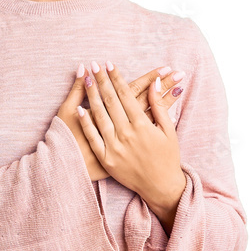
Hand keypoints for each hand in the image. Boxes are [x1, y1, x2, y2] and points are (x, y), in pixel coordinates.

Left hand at [59, 64, 184, 180]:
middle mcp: (127, 134)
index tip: (109, 64)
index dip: (116, 77)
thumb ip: (160, 106)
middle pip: (110, 101)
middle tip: (94, 65)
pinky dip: (86, 122)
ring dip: (92, 96)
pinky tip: (80, 108)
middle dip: (102, 80)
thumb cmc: (167, 157)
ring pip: (100, 116)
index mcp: (143, 125)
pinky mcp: (107, 159)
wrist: (160, 187)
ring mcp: (115, 147)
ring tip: (86, 79)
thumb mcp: (169, 130)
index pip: (126, 94)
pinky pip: (93, 138)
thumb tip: (155, 83)